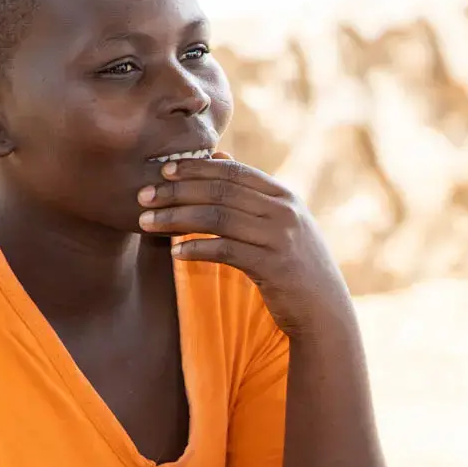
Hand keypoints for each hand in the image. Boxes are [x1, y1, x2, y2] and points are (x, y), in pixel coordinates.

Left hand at [137, 153, 351, 335]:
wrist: (323, 310)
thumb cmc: (294, 265)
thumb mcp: (279, 222)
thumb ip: (251, 191)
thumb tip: (220, 156)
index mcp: (283, 195)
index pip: (233, 171)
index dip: (196, 168)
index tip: (164, 170)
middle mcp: (284, 211)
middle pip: (221, 191)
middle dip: (177, 191)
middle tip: (143, 196)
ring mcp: (280, 237)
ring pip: (218, 218)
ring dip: (177, 219)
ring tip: (147, 223)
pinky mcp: (273, 266)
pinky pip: (226, 251)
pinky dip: (197, 249)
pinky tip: (176, 253)